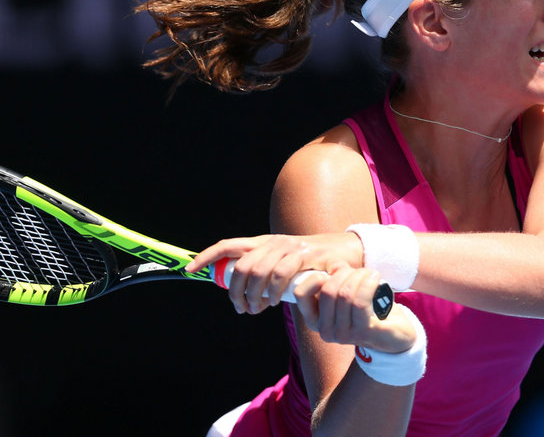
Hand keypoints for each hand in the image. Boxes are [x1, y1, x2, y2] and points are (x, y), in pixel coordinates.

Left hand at [184, 233, 363, 314]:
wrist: (345, 253)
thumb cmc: (312, 265)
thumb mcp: (284, 265)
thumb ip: (264, 274)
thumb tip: (241, 296)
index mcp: (264, 243)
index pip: (229, 245)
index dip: (207, 256)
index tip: (190, 270)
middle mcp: (274, 242)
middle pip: (241, 266)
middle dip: (235, 291)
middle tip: (241, 308)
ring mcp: (289, 248)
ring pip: (257, 272)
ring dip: (253, 295)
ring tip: (257, 308)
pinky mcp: (305, 256)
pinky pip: (280, 275)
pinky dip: (273, 292)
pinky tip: (273, 302)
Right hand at [295, 263, 417, 354]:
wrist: (394, 334)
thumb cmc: (367, 310)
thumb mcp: (344, 293)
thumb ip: (334, 278)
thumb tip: (335, 265)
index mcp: (314, 320)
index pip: (300, 293)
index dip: (316, 276)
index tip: (334, 271)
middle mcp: (324, 330)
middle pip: (327, 290)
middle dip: (344, 273)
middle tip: (358, 271)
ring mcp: (343, 334)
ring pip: (345, 294)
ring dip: (359, 276)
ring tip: (370, 273)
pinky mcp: (362, 333)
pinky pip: (360, 301)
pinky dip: (368, 283)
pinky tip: (374, 277)